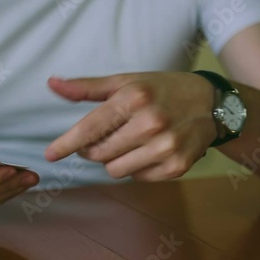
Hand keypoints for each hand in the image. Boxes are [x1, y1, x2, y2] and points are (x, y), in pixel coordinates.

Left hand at [45, 72, 216, 181]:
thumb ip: (87, 87)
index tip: (50, 155)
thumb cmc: (161, 89)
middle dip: (95, 149)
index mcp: (134, 99)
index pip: (91, 128)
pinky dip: (137, 167)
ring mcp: (166, 148)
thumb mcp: (126, 81)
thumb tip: (52, 84)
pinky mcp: (176, 167)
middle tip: (106, 137)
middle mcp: (150, 124)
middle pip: (100, 154)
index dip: (67, 143)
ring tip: (130, 142)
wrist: (210, 104)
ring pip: (116, 170)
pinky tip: (149, 150)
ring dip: (115, 160)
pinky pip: (138, 178)